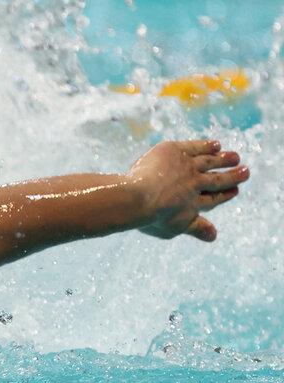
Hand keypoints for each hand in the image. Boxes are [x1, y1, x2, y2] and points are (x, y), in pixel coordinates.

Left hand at [127, 140, 247, 240]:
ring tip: (235, 157)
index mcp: (193, 204)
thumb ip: (196, 229)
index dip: (225, 195)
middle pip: (217, 179)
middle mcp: (194, 184)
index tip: (235, 190)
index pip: (212, 198)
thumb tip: (214, 237)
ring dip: (224, 159)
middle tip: (246, 172)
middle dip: (232, 176)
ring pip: (209, 161)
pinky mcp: (173, 151)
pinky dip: (206, 146)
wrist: (136, 198)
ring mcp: (185, 167)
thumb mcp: (175, 227)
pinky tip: (216, 145)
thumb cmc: (149, 217)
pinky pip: (195, 147)